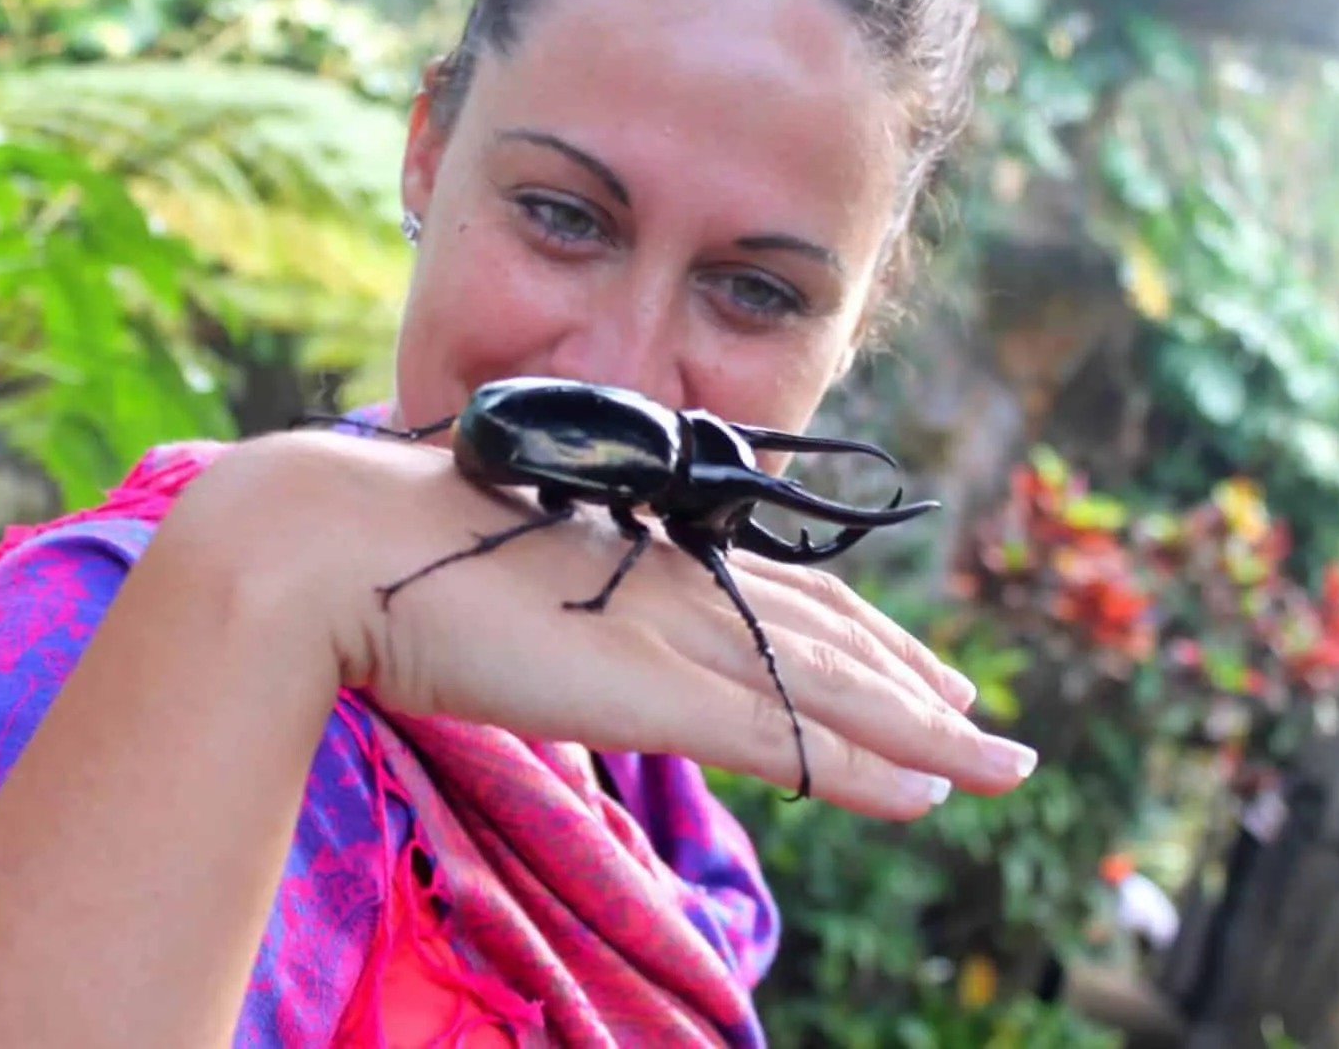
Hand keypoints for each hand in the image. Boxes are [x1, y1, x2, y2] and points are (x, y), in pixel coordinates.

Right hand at [204, 429, 1037, 820]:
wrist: (341, 547)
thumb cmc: (393, 555)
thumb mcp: (497, 579)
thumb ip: (550, 601)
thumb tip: (550, 616)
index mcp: (644, 555)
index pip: (782, 601)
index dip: (859, 636)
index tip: (912, 665)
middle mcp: (678, 587)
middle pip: (831, 641)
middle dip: (916, 685)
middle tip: (980, 716)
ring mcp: (671, 635)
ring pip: (836, 692)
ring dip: (929, 735)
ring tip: (998, 764)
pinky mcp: (651, 688)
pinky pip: (787, 737)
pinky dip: (866, 766)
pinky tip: (926, 791)